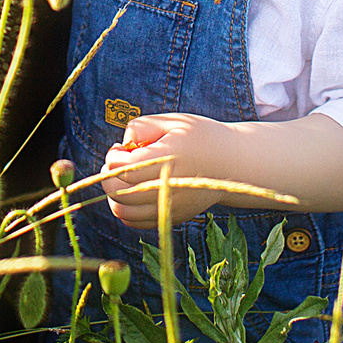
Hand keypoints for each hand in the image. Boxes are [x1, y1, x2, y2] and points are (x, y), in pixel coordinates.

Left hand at [100, 113, 273, 228]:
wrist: (233, 164)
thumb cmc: (201, 137)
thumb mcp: (173, 121)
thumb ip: (142, 127)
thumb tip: (121, 144)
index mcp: (168, 160)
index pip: (123, 169)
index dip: (113, 157)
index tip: (119, 148)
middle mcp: (169, 188)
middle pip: (119, 193)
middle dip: (109, 175)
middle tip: (119, 159)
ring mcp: (171, 207)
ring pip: (123, 211)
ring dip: (115, 193)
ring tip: (126, 175)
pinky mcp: (172, 217)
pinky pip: (136, 221)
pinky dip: (126, 208)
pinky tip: (135, 189)